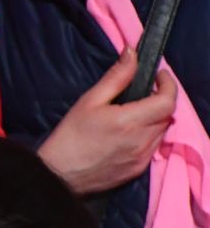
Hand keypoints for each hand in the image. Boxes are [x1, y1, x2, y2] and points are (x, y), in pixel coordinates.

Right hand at [39, 49, 176, 194]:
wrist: (60, 174)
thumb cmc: (70, 136)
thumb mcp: (89, 101)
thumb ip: (116, 77)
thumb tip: (132, 54)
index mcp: (130, 121)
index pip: (167, 101)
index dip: (168, 84)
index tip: (158, 75)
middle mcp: (142, 140)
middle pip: (166, 115)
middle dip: (159, 100)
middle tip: (140, 92)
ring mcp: (143, 157)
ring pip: (161, 131)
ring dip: (154, 118)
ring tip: (132, 113)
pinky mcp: (139, 169)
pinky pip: (153, 146)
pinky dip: (147, 135)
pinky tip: (127, 133)